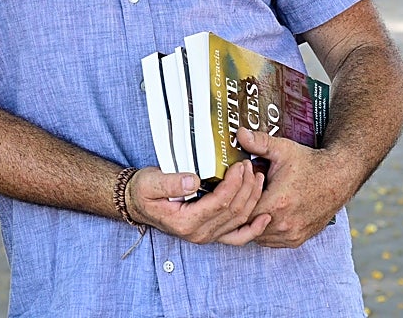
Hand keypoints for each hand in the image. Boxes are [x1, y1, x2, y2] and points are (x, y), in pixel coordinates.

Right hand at [125, 160, 270, 245]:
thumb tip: (194, 180)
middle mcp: (199, 233)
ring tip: (258, 178)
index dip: (234, 184)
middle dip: (246, 187)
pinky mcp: (211, 233)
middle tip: (251, 167)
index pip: (220, 203)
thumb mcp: (149, 183)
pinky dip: (253, 228)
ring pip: (239, 220)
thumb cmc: (143, 192)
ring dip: (252, 199)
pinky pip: (237, 236)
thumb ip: (170, 183)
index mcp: (186, 222)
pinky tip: (265, 218)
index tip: (240, 166)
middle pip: (234, 211)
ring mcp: (207, 235)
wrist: (138, 204)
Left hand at [237, 127, 351, 247]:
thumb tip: (239, 133)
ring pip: (257, 235)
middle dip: (241, 211)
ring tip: (253, 203)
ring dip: (251, 222)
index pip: (241, 210)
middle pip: (247, 224)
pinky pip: (271, 241)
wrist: (338, 177)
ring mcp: (291, 234)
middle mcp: (284, 223)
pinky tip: (264, 213)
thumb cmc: (310, 164)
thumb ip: (259, 143)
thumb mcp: (283, 149)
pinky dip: (264, 230)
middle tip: (241, 196)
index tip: (236, 187)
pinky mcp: (297, 239)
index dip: (235, 199)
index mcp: (277, 203)